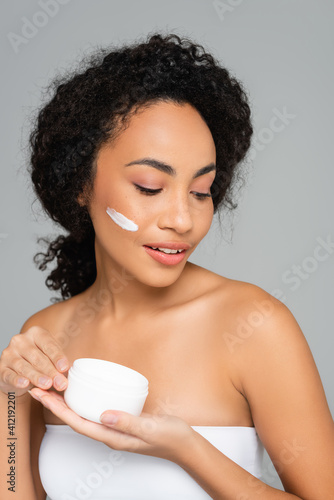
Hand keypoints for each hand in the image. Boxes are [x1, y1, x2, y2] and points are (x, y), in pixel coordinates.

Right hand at [0, 326, 68, 396]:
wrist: (19, 372)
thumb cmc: (40, 361)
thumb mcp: (51, 357)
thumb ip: (59, 362)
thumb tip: (68, 370)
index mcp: (36, 333)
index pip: (49, 345)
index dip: (57, 357)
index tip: (65, 367)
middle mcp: (21, 340)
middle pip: (38, 357)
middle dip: (50, 371)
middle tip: (60, 382)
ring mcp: (9, 353)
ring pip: (24, 366)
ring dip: (37, 377)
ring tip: (47, 384)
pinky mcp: (1, 367)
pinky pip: (10, 374)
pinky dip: (17, 380)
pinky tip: (25, 384)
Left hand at [29, 387, 194, 463]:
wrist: (184, 444)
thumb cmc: (168, 437)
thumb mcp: (150, 428)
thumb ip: (128, 422)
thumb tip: (104, 414)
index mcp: (112, 437)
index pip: (78, 423)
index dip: (59, 409)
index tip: (44, 396)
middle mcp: (109, 433)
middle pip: (76, 418)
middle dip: (56, 404)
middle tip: (40, 387)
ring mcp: (115, 428)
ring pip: (84, 415)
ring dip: (67, 403)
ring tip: (55, 388)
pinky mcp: (121, 420)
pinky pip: (96, 410)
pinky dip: (84, 401)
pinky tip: (84, 392)